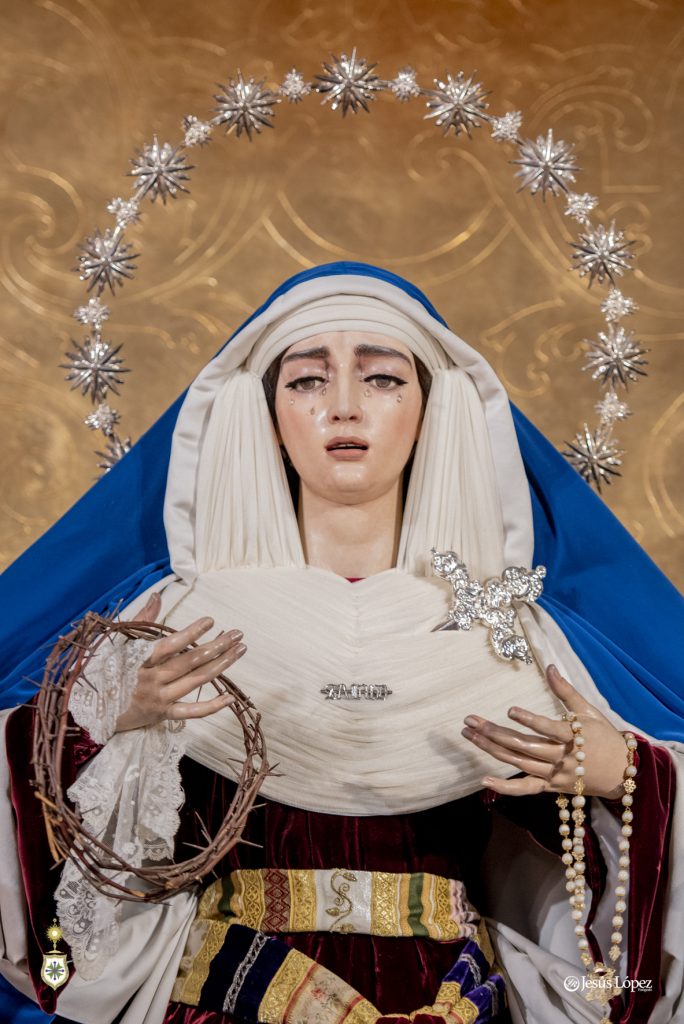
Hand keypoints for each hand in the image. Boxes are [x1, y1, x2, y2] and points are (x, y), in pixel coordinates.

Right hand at [114, 592, 245, 732]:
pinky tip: (230, 696)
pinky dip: (212, 706)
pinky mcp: (162, 715)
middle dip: (217, 646)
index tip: (211, 620)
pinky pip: (191, 712)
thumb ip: (141, 619)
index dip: (191, 633)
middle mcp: (152, 679)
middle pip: (190, 662)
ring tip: (239, 650)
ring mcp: (159, 698)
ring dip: (221, 665)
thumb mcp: (118, 641)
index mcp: (140, 660)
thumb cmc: (104, 669)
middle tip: (238, 634)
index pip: (170, 645)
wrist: (90, 709)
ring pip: (196, 681)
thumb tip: (156, 595)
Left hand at [461, 664, 628, 798]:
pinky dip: (505, 787)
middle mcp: (562, 758)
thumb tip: (550, 667)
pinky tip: (484, 779)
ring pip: (518, 762)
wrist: (623, 773)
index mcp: (574, 737)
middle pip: (523, 746)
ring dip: (491, 749)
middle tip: (469, 720)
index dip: (530, 720)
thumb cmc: (604, 737)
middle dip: (493, 733)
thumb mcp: (589, 711)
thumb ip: (566, 691)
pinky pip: (525, 789)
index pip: (549, 729)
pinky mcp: (550, 787)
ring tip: (469, 735)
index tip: (510, 710)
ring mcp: (554, 774)